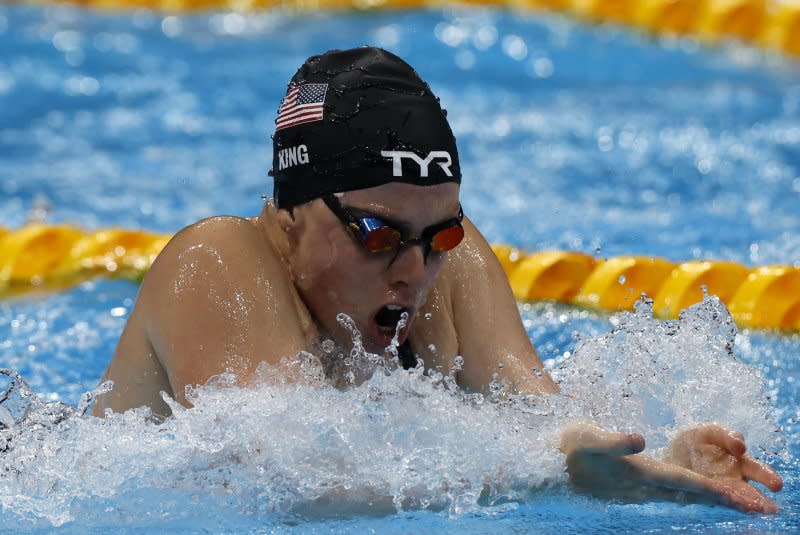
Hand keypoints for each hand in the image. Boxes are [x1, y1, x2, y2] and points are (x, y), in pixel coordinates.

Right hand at [560, 422, 781, 512]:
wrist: (545, 467)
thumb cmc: (565, 448)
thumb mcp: (585, 436)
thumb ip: (612, 439)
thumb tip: (640, 440)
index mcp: (637, 474)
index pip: (685, 484)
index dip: (716, 491)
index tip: (746, 500)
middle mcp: (643, 488)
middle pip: (694, 497)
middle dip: (729, 502)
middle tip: (765, 510)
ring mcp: (639, 492)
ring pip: (687, 498)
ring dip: (717, 501)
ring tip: (746, 504)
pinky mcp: (634, 490)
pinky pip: (675, 496)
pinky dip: (698, 497)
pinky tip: (705, 496)